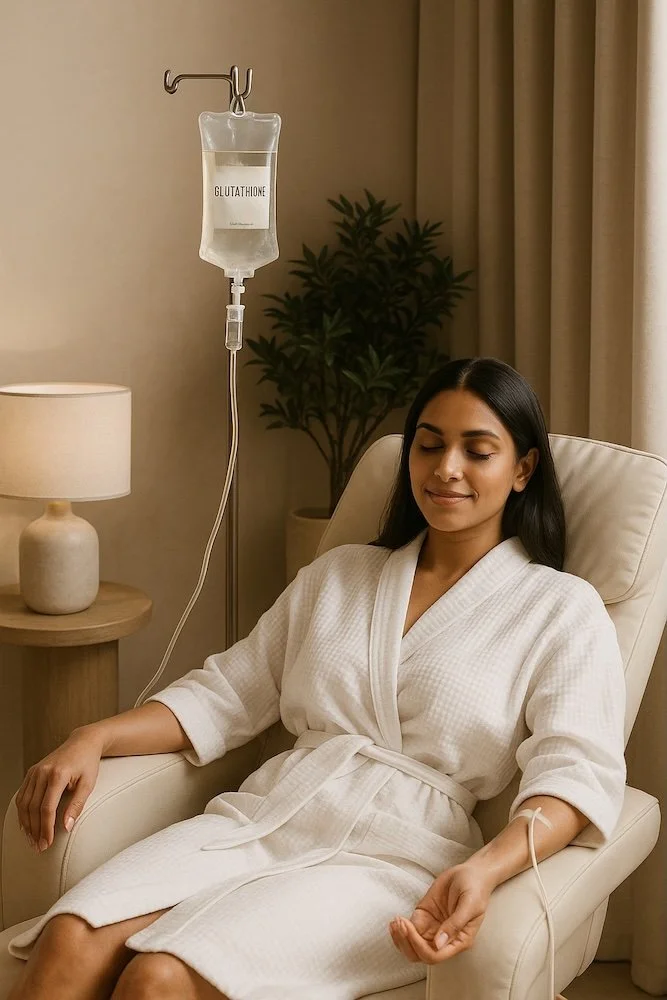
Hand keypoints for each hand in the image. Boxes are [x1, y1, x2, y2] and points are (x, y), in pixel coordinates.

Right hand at [14, 728, 103, 853]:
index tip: (47, 843)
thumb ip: (77, 805)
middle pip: (32, 808)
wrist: (82, 742)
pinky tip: (26, 824)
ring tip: (32, 840)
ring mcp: (35, 771)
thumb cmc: (88, 763)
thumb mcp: (88, 784)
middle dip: (35, 830)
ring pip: (24, 803)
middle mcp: (42, 772)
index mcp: (58, 774)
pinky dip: (22, 812)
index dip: (45, 828)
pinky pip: (22, 795)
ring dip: (26, 824)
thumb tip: (66, 828)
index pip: (47, 808)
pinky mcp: (31, 772)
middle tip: (39, 847)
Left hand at [388, 862, 493, 963]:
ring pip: (412, 946)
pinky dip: (400, 929)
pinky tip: (395, 920)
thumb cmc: (475, 889)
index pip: (435, 955)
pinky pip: (410, 930)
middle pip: (420, 954)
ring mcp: (433, 928)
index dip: (419, 946)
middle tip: (399, 923)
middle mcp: (444, 939)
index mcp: (459, 941)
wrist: (470, 873)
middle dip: (406, 943)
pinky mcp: (425, 917)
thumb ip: (455, 924)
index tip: (409, 928)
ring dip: (400, 938)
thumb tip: (438, 944)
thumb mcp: (469, 904)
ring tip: (395, 922)